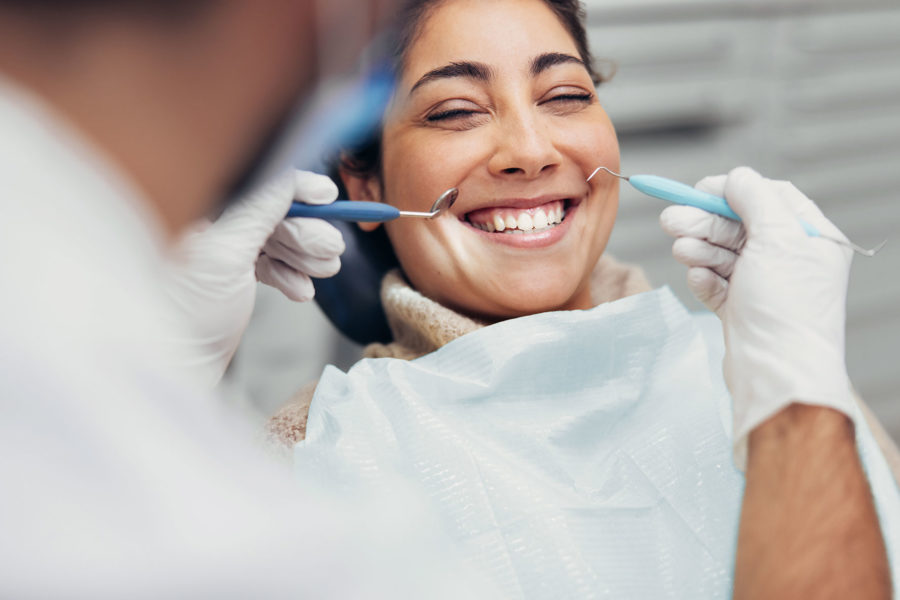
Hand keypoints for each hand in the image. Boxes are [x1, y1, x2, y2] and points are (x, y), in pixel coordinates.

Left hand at [165, 170, 344, 386]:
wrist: (176, 367)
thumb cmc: (185, 313)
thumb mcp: (226, 253)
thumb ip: (258, 209)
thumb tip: (290, 176)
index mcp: (198, 208)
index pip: (257, 184)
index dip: (296, 190)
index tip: (328, 196)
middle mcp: (209, 225)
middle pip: (273, 214)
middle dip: (306, 232)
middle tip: (331, 248)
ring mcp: (222, 253)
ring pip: (277, 241)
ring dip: (305, 256)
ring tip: (323, 271)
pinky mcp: (233, 279)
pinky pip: (271, 266)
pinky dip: (290, 277)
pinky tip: (301, 292)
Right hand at [659, 166, 854, 466]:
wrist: (776, 374)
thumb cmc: (786, 309)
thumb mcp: (777, 238)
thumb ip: (755, 198)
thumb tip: (736, 178)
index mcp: (812, 239)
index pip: (770, 198)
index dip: (733, 191)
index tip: (700, 191)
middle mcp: (790, 261)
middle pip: (740, 226)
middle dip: (705, 221)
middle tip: (671, 220)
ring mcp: (765, 287)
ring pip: (724, 254)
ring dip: (700, 248)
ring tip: (680, 249)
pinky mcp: (742, 311)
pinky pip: (717, 284)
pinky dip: (705, 278)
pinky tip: (698, 278)